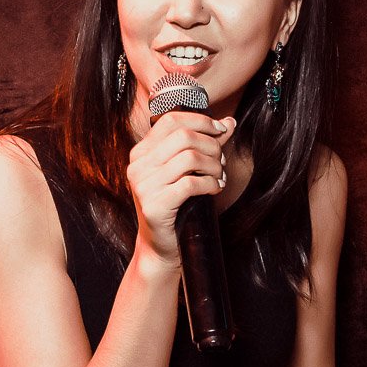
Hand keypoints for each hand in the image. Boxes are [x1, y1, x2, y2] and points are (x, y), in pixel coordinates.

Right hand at [127, 110, 236, 273]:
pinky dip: (210, 183)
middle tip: (221, 161)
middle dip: (211, 145)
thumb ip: (205, 144)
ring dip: (213, 165)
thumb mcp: (186, 171)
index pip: (171, 120)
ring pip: (189, 158)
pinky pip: (190, 183)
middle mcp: (138, 166)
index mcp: (141, 153)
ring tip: (219, 176)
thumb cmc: (176, 206)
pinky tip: (215, 188)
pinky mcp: (154, 205)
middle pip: (183, 136)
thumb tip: (229, 122)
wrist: (161, 246)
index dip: (200, 121)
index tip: (220, 130)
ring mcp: (143, 186)